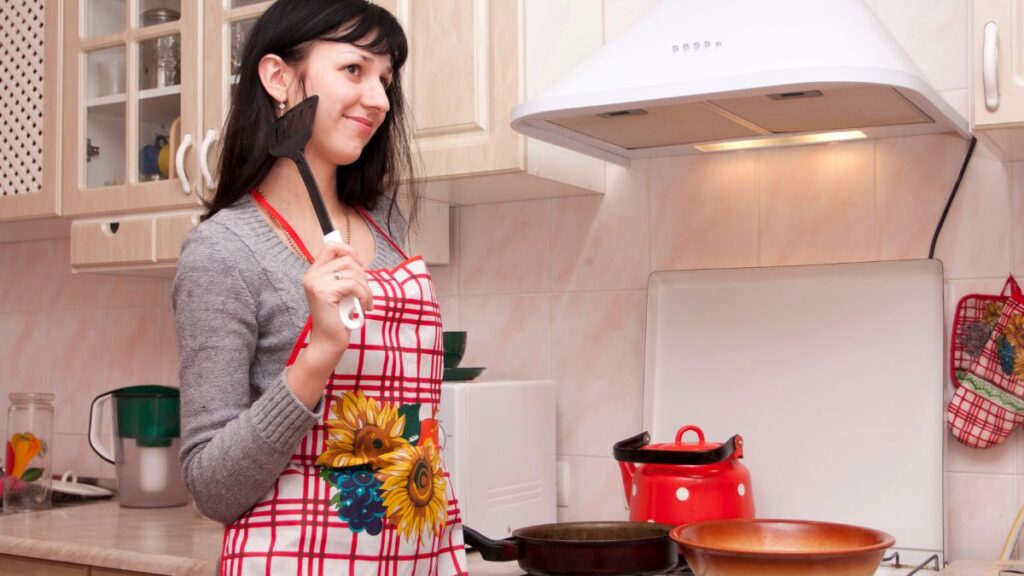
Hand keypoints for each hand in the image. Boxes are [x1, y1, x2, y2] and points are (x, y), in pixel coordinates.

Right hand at [288, 242, 373, 408]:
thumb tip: (358, 259)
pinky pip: (354, 285)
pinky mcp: (323, 293)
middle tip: (365, 292)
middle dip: (363, 274)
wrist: (329, 343)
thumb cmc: (338, 319)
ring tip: (366, 302)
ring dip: (366, 288)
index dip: (349, 251)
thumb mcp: (342, 292)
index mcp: (315, 273)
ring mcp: (316, 283)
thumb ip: (344, 275)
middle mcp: (312, 276)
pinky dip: (365, 295)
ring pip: (353, 272)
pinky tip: (365, 307)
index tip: (360, 266)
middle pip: (347, 259)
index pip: (331, 246)